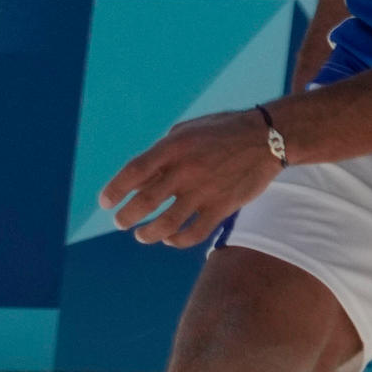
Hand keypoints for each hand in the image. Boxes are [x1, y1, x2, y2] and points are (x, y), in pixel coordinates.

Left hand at [98, 106, 284, 247]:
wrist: (267, 138)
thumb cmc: (221, 131)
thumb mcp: (186, 131)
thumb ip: (161, 152)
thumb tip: (139, 178)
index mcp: (173, 147)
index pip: (134, 171)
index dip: (115, 189)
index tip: (105, 203)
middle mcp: (185, 170)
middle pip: (145, 202)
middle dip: (127, 216)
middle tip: (120, 222)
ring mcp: (204, 191)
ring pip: (167, 224)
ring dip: (148, 234)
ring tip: (141, 235)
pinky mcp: (222, 207)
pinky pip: (194, 233)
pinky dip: (177, 240)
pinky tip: (170, 239)